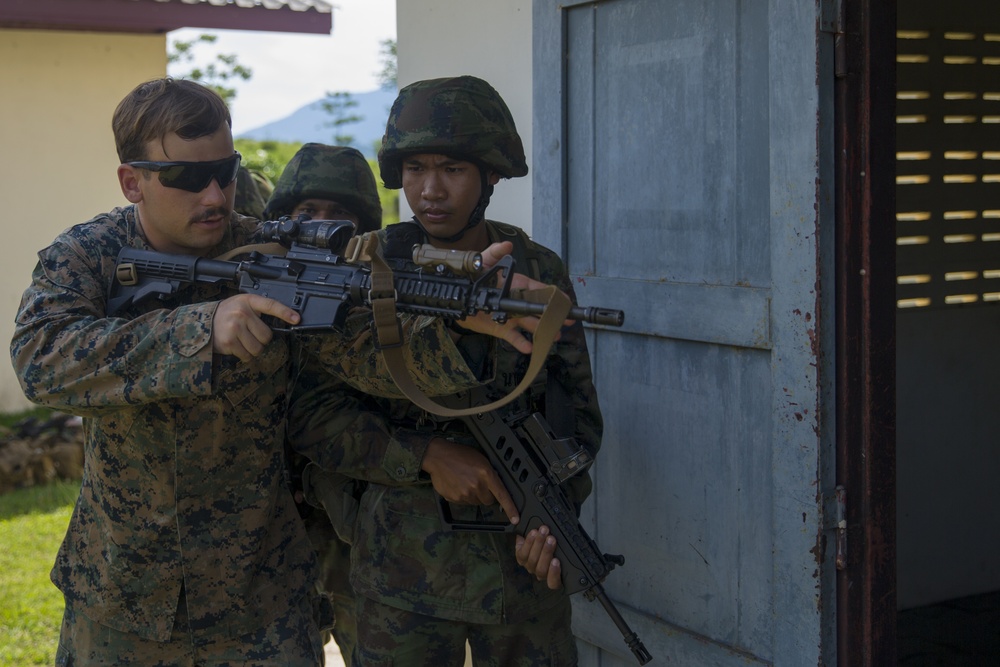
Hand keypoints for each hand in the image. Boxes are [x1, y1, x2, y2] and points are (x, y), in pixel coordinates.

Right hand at [212, 294, 299, 360]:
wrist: (201, 323)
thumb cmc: (227, 315)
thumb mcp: (241, 305)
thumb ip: (258, 311)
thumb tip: (282, 321)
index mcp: (248, 301)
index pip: (271, 305)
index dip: (285, 312)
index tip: (297, 319)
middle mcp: (242, 313)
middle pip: (267, 336)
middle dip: (261, 339)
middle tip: (249, 334)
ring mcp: (235, 327)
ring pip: (258, 348)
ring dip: (253, 349)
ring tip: (242, 341)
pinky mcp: (229, 342)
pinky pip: (247, 356)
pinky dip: (244, 355)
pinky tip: (236, 346)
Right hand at [421, 437, 519, 523]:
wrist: (438, 456)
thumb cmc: (460, 454)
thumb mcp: (481, 459)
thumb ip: (490, 474)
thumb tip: (495, 486)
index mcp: (486, 474)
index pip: (502, 495)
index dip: (510, 509)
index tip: (516, 519)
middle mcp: (477, 486)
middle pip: (488, 501)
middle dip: (486, 495)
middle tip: (478, 484)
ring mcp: (465, 494)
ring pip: (476, 502)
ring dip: (473, 495)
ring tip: (465, 481)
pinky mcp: (455, 498)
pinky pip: (464, 502)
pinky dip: (462, 496)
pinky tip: (457, 484)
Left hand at [457, 242, 571, 353]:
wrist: (460, 296)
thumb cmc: (474, 277)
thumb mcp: (484, 261)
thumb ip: (495, 252)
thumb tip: (508, 245)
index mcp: (518, 285)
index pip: (539, 289)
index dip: (552, 295)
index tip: (565, 300)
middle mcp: (517, 302)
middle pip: (539, 309)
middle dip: (552, 315)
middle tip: (566, 320)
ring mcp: (510, 316)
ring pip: (530, 324)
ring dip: (542, 330)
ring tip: (554, 336)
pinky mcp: (501, 328)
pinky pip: (513, 337)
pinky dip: (521, 343)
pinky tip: (530, 348)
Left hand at [515, 524, 561, 588]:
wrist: (535, 538)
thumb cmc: (551, 545)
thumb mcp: (560, 548)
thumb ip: (562, 550)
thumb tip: (572, 545)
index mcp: (551, 575)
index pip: (554, 583)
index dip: (554, 574)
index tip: (557, 560)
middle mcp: (540, 573)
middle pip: (541, 568)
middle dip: (546, 551)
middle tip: (551, 538)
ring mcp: (529, 566)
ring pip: (532, 559)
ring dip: (538, 543)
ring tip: (543, 532)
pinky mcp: (520, 558)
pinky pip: (522, 552)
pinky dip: (528, 542)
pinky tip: (533, 533)